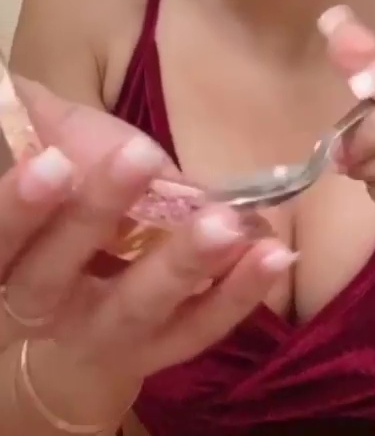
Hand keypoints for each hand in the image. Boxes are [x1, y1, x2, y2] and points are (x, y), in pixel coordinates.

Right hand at [0, 82, 293, 388]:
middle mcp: (42, 306)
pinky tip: (273, 254)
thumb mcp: (57, 151)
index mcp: (8, 257)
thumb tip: (53, 100)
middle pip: (55, 274)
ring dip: (183, 262)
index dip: (20, 206)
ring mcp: (103, 336)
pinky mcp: (160, 349)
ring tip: (227, 222)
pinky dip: (237, 295)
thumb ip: (58, 132)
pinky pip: (199, 328)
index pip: (1, 239)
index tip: (54, 161)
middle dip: (97, 212)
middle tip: (141, 156)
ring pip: (135, 307)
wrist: (88, 296)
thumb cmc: (72, 200)